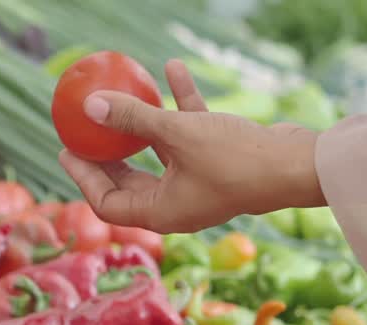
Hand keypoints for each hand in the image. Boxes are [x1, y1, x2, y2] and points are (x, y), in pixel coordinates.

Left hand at [58, 60, 325, 233]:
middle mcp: (177, 203)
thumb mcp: (177, 135)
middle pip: (128, 180)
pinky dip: (180, 105)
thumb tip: (90, 106)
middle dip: (105, 154)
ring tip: (119, 99)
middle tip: (83, 131)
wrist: (300, 164)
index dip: (83, 177)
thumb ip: (132, 119)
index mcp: (160, 213)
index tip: (67, 150)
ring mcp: (199, 182)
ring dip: (142, 124)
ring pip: (160, 153)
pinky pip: (191, 132)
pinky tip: (171, 69)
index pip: (107, 202)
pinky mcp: (220, 159)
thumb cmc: (236, 159)